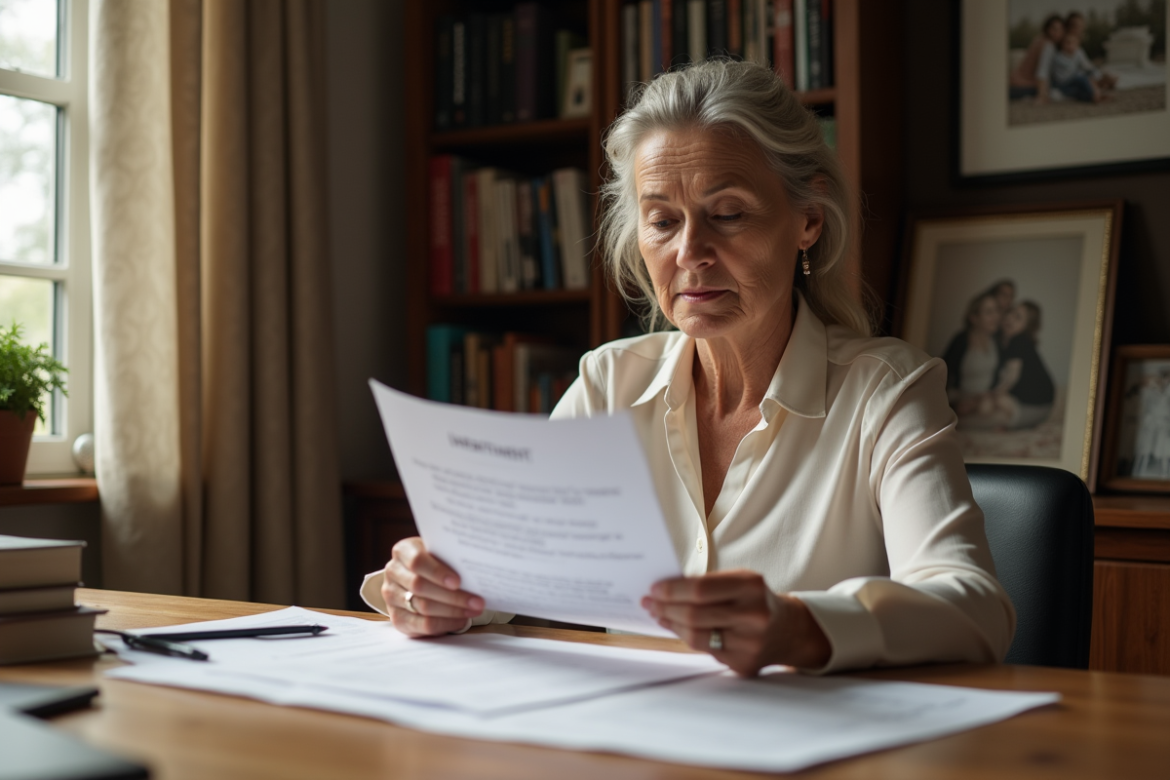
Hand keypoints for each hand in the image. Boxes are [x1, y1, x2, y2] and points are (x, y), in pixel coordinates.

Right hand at [380, 537, 484, 636]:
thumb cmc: (433, 562)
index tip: (457, 582)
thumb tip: (476, 572)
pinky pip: (423, 625)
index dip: (437, 572)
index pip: (417, 561)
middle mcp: (393, 572)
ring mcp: (392, 597)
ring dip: (452, 611)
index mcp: (403, 551)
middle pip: (420, 587)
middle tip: (477, 601)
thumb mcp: (438, 553)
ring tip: (473, 610)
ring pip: (423, 607)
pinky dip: (445, 624)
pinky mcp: (397, 618)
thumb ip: (450, 559)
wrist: (414, 576)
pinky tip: (461, 619)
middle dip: (452, 596)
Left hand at [642, 570, 830, 675]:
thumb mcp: (740, 581)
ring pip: (696, 636)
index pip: (700, 589)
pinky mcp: (744, 663)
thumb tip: (665, 590)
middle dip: (665, 608)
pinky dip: (686, 637)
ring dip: (671, 624)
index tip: (654, 589)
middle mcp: (753, 614)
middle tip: (649, 603)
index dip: (672, 590)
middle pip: (694, 614)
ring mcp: (750, 643)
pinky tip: (676, 628)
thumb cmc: (755, 600)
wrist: (788, 630)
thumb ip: (708, 584)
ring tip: (659, 615)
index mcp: (751, 585)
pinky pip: (705, 650)